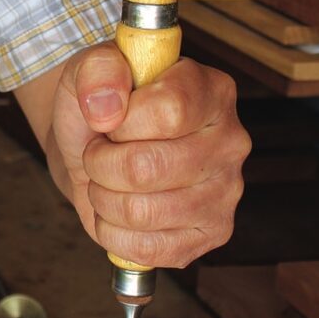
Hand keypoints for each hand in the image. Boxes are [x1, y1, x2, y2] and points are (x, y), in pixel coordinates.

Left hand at [50, 43, 249, 267]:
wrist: (91, 148)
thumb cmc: (99, 107)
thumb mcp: (87, 69)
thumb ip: (97, 69)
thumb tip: (107, 108)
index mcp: (212, 91)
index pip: (167, 111)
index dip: (120, 121)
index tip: (110, 118)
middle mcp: (231, 141)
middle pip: (147, 167)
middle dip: (101, 163)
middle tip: (99, 152)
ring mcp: (226, 192)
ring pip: (141, 212)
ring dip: (103, 197)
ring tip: (106, 179)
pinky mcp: (211, 234)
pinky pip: (148, 249)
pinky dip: (112, 232)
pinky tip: (115, 211)